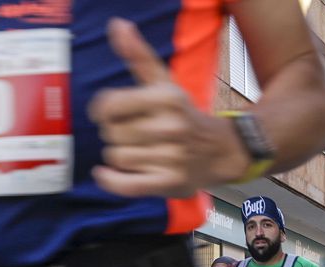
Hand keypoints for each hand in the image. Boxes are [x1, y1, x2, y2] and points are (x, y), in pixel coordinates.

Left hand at [88, 19, 246, 197]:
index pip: (109, 104)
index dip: (102, 110)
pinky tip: (105, 174)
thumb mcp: (165, 83)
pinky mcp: (169, 182)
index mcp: (167, 98)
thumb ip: (138, 55)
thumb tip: (117, 24)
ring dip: (119, 155)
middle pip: (111, 132)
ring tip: (137, 151)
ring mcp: (171, 157)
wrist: (222, 151)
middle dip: (115, 133)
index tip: (108, 113)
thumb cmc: (185, 115)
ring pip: (116, 157)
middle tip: (131, 133)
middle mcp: (171, 127)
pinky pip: (126, 184)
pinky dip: (110, 181)